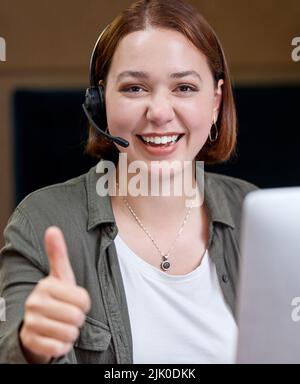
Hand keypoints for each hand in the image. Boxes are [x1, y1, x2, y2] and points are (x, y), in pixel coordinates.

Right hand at [20, 226, 90, 363]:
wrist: (37, 324)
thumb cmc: (56, 297)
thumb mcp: (60, 275)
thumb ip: (58, 253)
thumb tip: (52, 228)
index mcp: (46, 285)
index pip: (84, 299)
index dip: (84, 303)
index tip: (74, 301)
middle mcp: (35, 303)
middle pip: (77, 317)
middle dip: (78, 319)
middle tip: (68, 315)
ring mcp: (31, 323)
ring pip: (70, 333)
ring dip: (71, 332)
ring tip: (62, 325)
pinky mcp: (31, 342)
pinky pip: (59, 348)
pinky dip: (62, 346)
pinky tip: (56, 337)